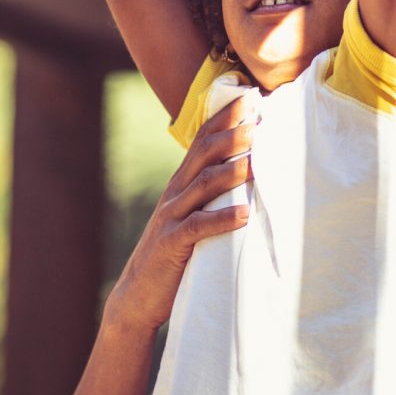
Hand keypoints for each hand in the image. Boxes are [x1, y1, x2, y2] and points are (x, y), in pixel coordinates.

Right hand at [103, 96, 256, 332]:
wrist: (137, 296)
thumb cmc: (176, 251)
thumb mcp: (193, 213)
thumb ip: (214, 191)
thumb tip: (252, 168)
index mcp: (182, 181)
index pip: (203, 139)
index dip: (225, 117)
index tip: (250, 98)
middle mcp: (175, 192)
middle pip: (204, 154)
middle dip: (231, 134)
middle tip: (258, 121)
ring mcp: (171, 216)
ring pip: (203, 185)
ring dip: (232, 171)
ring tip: (256, 161)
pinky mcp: (172, 244)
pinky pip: (198, 227)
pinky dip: (222, 219)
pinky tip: (245, 215)